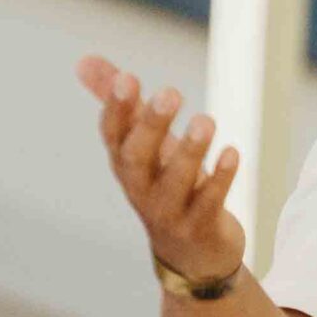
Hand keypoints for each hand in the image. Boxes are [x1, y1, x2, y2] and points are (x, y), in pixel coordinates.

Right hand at [77, 54, 245, 281]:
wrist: (192, 255)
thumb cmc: (167, 187)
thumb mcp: (145, 145)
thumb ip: (122, 105)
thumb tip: (84, 61)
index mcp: (125, 164)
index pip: (113, 135)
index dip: (116, 109)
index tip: (127, 78)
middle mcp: (141, 188)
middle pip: (137, 158)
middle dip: (151, 125)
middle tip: (171, 92)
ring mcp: (169, 212)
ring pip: (175, 182)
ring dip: (190, 151)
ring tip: (206, 120)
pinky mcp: (200, 227)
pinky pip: (209, 203)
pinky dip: (220, 179)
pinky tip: (232, 152)